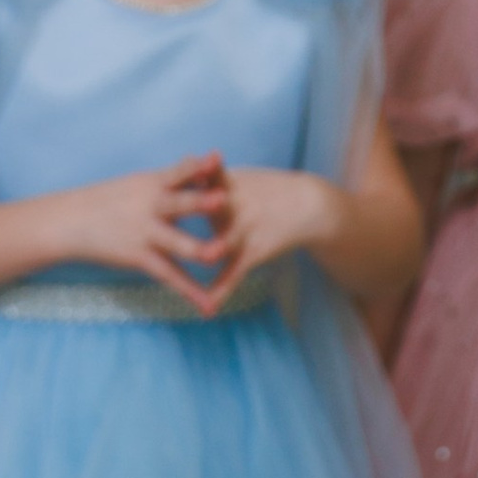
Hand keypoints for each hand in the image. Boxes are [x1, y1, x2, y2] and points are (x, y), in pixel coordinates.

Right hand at [63, 156, 238, 309]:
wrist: (71, 221)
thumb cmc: (112, 198)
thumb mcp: (140, 182)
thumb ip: (171, 176)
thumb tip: (197, 160)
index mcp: (154, 183)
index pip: (180, 171)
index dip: (198, 165)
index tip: (217, 158)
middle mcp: (152, 207)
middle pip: (180, 203)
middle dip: (200, 201)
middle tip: (223, 198)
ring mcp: (146, 234)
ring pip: (176, 242)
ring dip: (198, 248)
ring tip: (218, 255)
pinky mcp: (140, 258)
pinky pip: (169, 275)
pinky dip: (190, 290)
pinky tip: (208, 304)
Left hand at [189, 165, 336, 311]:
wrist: (307, 203)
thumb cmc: (267, 189)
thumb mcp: (241, 178)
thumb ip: (212, 178)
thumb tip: (182, 170)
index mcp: (229, 183)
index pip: (206, 175)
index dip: (190, 173)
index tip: (170, 173)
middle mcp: (237, 205)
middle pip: (214, 205)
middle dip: (200, 204)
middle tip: (176, 209)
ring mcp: (246, 228)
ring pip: (227, 239)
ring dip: (218, 247)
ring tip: (208, 256)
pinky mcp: (254, 250)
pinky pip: (236, 272)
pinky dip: (223, 289)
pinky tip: (209, 307)